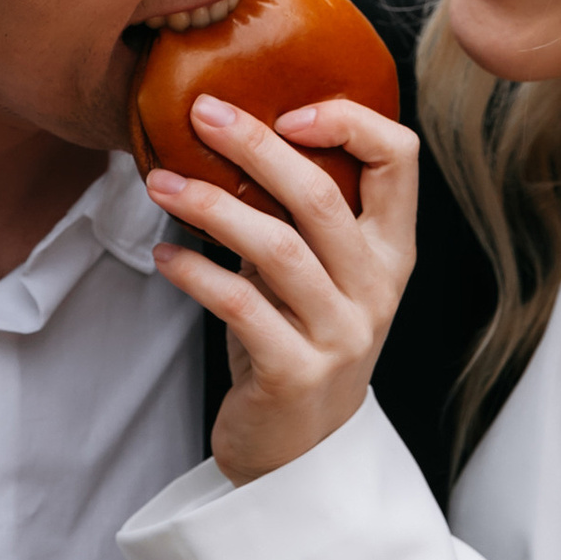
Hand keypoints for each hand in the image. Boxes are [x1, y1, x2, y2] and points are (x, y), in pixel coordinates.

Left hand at [145, 91, 417, 482]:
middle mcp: (376, 290)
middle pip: (323, 197)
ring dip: (209, 207)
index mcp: (391, 251)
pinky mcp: (296, 373)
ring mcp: (341, 335)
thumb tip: (231, 131)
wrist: (297, 450)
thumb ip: (296, 215)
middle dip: (256, 146)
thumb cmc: (296, 341)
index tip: (288, 109)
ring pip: (278, 248)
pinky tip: (164, 255)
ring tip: (160, 183)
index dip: (351, 122)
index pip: (400, 160)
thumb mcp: (315, 274)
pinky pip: (239, 306)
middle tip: (202, 115)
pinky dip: (194, 273)